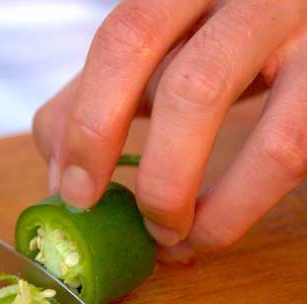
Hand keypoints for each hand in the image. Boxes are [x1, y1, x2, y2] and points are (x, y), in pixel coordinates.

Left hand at [33, 0, 306, 259]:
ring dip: (219, 210)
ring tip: (176, 240)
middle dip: (158, 178)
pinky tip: (212, 225)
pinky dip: (244, 207)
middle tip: (139, 226)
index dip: (91, 124)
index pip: (126, 39)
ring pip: (276, 141)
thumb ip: (90, 98)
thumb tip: (60, 179)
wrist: (298, 16)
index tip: (76, 192)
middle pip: (195, 89)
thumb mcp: (144, 54)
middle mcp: (255, 2)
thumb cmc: (208, 41)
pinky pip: (297, 161)